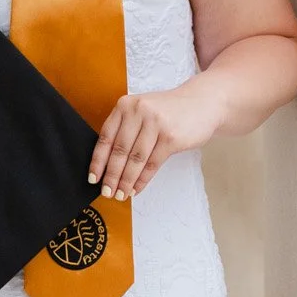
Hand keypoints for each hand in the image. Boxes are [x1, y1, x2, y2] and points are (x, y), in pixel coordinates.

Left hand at [88, 77, 225, 200]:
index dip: (98, 161)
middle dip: (111, 176)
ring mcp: (156, 124)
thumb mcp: (143, 111)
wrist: (203, 102)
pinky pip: (152, 164)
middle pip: (119, 151)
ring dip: (126, 181)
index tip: (93, 178)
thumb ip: (126, 129)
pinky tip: (136, 189)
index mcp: (126, 105)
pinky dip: (142, 180)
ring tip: (121, 194)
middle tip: (107, 192)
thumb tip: (108, 164)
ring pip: (135, 160)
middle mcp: (139, 112)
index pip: (105, 137)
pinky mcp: (171, 137)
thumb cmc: (170, 111)